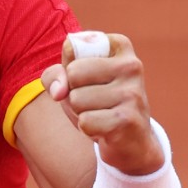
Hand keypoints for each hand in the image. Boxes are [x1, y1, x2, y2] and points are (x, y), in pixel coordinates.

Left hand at [41, 31, 164, 176]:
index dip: (70, 70)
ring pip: (76, 99)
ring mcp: (132, 92)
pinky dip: (88, 129)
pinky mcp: (128, 119)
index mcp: (118, 46)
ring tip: (100, 115)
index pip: (71, 48)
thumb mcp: (74, 82)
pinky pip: (85, 121)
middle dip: (73, 93)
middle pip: (73, 73)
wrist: (132, 141)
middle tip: (93, 102)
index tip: (89, 78)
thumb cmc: (99, 103)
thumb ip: (55, 74)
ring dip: (81, 113)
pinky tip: (105, 129)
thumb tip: (58, 92)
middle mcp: (131, 65)